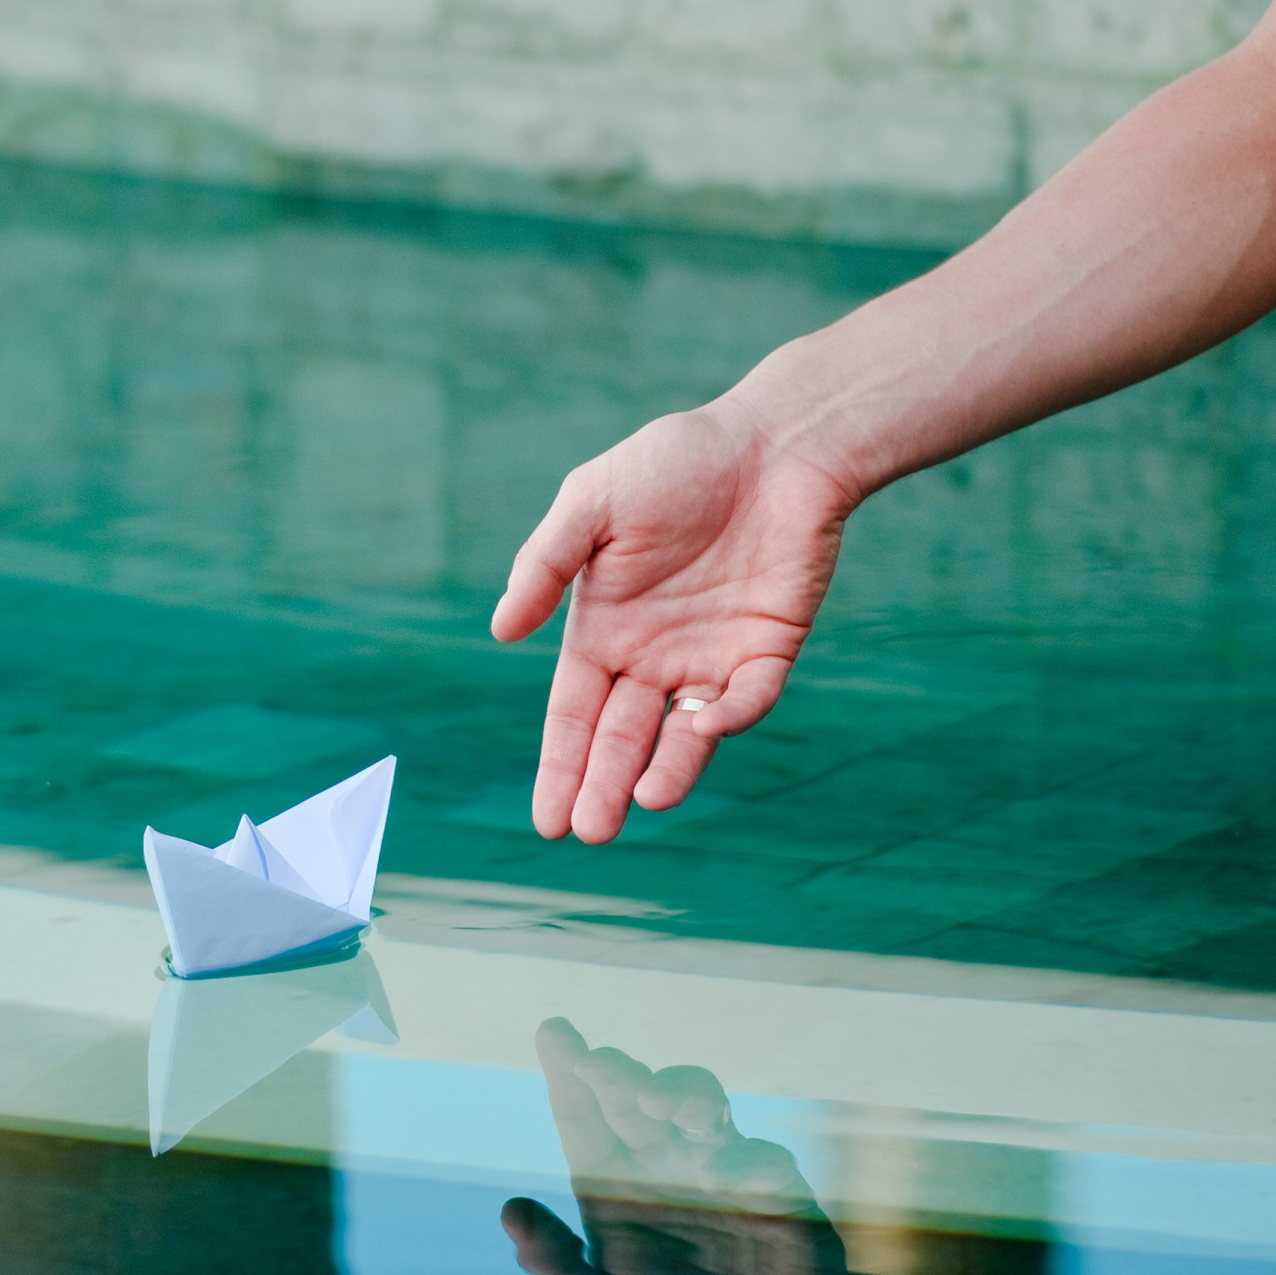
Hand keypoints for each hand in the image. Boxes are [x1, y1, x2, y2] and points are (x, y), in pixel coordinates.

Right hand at [490, 402, 853, 841]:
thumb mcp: (592, 501)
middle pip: (620, 739)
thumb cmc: (675, 461)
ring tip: (645, 804)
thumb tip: (500, 633)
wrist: (774, 442)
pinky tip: (700, 726)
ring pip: (682, 735)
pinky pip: (746, 699)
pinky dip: (726, 720)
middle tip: (588, 832)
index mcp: (602, 629)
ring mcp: (711, 657)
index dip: (559, 766)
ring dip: (664, 773)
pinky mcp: (768, 649)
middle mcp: (652, 656)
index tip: (547, 820)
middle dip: (601, 787)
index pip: (572, 716)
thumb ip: (546, 564)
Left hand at [502, 1018, 854, 1274]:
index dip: (568, 1073)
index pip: (583, 1117)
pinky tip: (720, 1179)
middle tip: (599, 1065)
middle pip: (633, 1098)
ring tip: (657, 1101)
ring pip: (697, 1102)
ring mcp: (721, 1166)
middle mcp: (662, 1163)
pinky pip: (760, 1158)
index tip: (554, 1030)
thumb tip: (510, 1211)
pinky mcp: (777, 1187)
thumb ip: (560, 1268)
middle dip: (615, 1075)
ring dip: (677, 1092)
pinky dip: (742, 1162)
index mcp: (614, 1187)